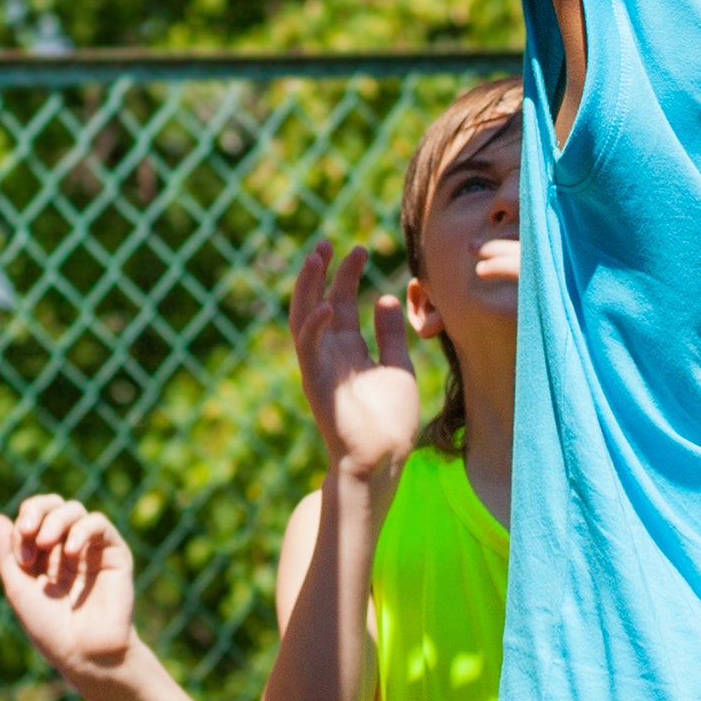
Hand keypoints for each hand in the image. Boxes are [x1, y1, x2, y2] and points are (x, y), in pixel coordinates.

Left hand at [0, 494, 146, 688]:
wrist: (85, 654)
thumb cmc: (49, 629)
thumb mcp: (18, 589)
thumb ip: (5, 554)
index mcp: (41, 555)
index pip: (31, 518)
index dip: (23, 525)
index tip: (21, 558)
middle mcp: (65, 548)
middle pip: (52, 506)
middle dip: (37, 510)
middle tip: (29, 531)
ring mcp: (90, 549)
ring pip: (74, 510)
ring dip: (56, 520)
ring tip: (48, 542)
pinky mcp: (114, 554)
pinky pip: (99, 524)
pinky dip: (82, 530)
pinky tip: (71, 551)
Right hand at [286, 245, 422, 475]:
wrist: (385, 458)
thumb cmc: (391, 420)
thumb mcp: (397, 365)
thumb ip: (390, 334)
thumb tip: (384, 298)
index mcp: (348, 349)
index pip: (340, 302)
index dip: (346, 274)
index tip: (358, 248)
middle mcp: (330, 353)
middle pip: (318, 302)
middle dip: (320, 272)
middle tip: (326, 242)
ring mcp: (320, 367)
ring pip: (303, 319)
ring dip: (307, 289)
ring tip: (316, 258)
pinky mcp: (316, 384)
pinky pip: (309, 350)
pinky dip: (313, 327)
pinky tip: (324, 307)